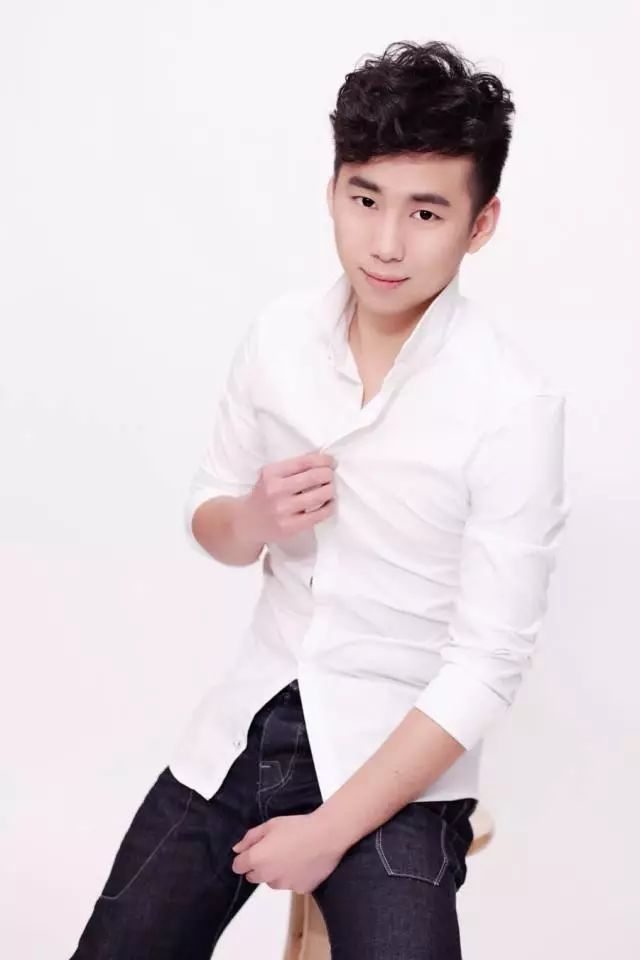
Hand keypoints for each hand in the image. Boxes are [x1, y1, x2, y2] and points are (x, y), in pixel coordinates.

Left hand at [230, 812, 346, 893]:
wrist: (326, 836)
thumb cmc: (297, 826)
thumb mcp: (270, 825)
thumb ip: (250, 838)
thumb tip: (237, 849)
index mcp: (257, 859)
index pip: (238, 866)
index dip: (244, 858)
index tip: (255, 850)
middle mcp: (267, 877)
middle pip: (253, 877)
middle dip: (259, 866)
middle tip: (275, 851)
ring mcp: (284, 886)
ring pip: (273, 881)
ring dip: (276, 873)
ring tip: (292, 855)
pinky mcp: (300, 890)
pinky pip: (291, 884)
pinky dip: (294, 877)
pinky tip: (304, 863)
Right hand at [234, 451, 337, 545]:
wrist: (247, 523)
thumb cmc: (264, 495)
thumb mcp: (271, 476)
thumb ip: (293, 467)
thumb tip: (322, 457)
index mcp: (271, 473)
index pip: (305, 462)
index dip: (323, 460)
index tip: (331, 462)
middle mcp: (276, 490)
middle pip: (315, 477)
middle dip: (329, 474)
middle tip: (331, 476)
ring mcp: (283, 510)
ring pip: (320, 495)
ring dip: (330, 489)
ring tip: (330, 489)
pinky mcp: (290, 527)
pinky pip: (319, 514)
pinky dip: (329, 506)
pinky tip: (329, 503)